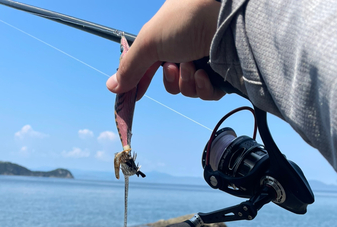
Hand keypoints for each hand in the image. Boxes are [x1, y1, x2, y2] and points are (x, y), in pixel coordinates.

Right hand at [106, 0, 224, 100]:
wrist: (226, 21)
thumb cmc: (186, 21)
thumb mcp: (150, 42)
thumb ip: (130, 66)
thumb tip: (111, 86)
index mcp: (169, 35)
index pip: (150, 64)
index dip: (142, 80)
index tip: (135, 95)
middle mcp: (188, 48)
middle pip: (171, 81)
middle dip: (171, 80)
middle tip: (174, 67)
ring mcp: (206, 62)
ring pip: (188, 90)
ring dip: (186, 82)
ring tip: (192, 66)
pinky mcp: (222, 75)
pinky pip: (206, 94)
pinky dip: (202, 88)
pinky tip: (204, 74)